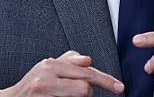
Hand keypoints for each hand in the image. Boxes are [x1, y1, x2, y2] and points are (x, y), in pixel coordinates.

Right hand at [0, 50, 123, 95]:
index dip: (106, 80)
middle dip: (90, 93)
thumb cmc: (34, 83)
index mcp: (51, 65)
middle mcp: (46, 79)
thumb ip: (69, 61)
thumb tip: (88, 60)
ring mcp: (44, 94)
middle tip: (100, 92)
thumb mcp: (49, 67)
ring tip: (67, 95)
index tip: (119, 88)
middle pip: (84, 89)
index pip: (86, 72)